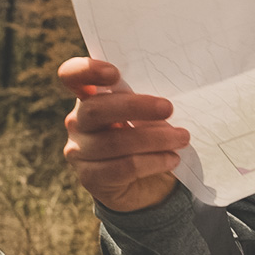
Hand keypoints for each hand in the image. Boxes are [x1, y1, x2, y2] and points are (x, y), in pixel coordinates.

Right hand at [60, 57, 187, 212]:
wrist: (149, 183)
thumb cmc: (151, 138)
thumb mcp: (151, 116)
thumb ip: (150, 104)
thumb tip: (167, 103)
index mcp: (90, 98)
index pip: (72, 76)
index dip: (86, 71)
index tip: (114, 74)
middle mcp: (77, 123)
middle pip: (95, 110)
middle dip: (136, 107)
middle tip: (169, 108)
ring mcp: (79, 151)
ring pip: (114, 142)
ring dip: (156, 139)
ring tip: (182, 138)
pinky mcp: (91, 178)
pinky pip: (123, 167)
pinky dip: (154, 162)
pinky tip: (172, 159)